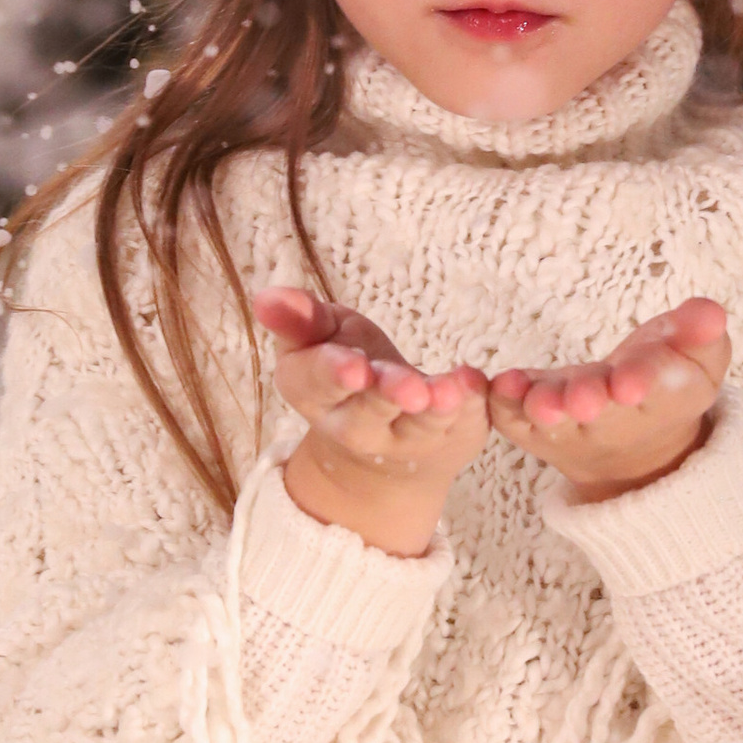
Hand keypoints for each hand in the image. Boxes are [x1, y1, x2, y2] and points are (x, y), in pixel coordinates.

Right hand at [255, 288, 488, 556]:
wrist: (384, 446)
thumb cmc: (346, 369)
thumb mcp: (320, 339)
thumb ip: (300, 319)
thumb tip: (266, 296)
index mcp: (315, 393)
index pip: (317, 384)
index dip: (334, 374)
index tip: (354, 367)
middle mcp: (357, 425)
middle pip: (370, 412)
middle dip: (387, 396)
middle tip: (409, 389)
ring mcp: (406, 439)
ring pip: (419, 426)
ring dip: (436, 408)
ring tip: (449, 391)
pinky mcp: (450, 438)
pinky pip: (463, 424)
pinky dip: (474, 404)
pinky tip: (476, 383)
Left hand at [487, 299, 729, 504]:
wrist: (633, 443)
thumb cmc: (666, 380)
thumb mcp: (698, 356)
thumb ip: (702, 334)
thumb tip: (712, 313)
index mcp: (661, 401)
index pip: (656, 390)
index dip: (643, 383)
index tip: (630, 383)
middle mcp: (612, 421)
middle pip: (601, 413)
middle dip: (589, 402)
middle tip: (582, 398)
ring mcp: (568, 427)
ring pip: (555, 421)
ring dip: (546, 408)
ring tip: (540, 401)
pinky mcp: (531, 425)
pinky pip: (514, 418)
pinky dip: (506, 404)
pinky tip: (501, 383)